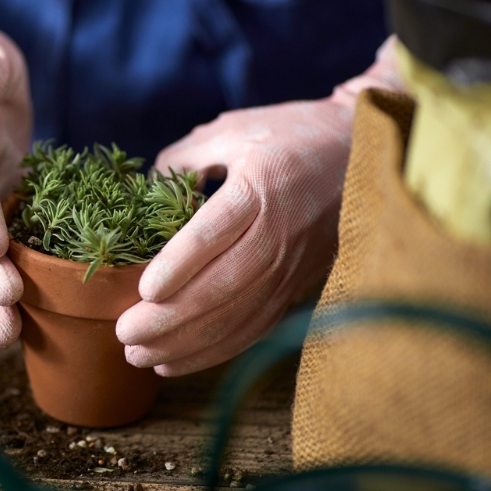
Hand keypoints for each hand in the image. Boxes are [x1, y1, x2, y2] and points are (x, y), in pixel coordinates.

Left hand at [116, 37, 402, 375]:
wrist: (365, 153)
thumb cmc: (292, 135)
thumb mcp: (234, 129)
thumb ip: (185, 156)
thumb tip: (143, 188)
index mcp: (260, 188)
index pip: (214, 234)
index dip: (178, 265)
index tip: (143, 290)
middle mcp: (278, 234)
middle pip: (221, 286)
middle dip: (170, 318)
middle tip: (124, 334)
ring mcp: (291, 266)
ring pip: (236, 316)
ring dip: (186, 343)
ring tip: (139, 355)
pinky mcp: (296, 286)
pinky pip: (254, 327)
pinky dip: (214, 351)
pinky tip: (175, 360)